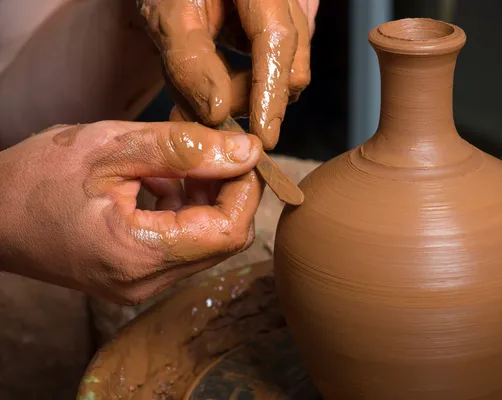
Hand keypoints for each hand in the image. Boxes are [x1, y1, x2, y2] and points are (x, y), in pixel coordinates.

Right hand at [0, 122, 262, 303]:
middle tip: (209, 150)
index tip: (238, 150)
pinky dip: (185, 210)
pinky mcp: (137, 277)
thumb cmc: (37, 178)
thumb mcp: (112, 148)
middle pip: (224, 239)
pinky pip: (183, 245)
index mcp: (139, 255)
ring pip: (207, 241)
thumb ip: (184, 150)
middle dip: (227, 190)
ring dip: (206, 198)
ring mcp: (142, 285)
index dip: (245, 187)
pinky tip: (161, 182)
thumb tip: (247, 151)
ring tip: (174, 163)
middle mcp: (147, 283)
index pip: (229, 231)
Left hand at [138, 0, 318, 149]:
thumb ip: (189, 61)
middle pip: (291, 66)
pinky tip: (217, 74)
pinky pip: (278, 66)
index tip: (263, 137)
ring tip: (202, 86)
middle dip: (250, 97)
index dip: (271, 93)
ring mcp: (297, 12)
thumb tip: (219, 114)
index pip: (278, 41)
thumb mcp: (167, 14)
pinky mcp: (289, 27)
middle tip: (200, 109)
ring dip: (247, 91)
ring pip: (287, 72)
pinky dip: (248, 81)